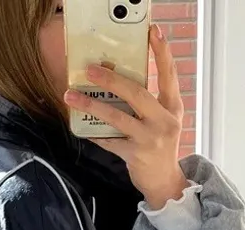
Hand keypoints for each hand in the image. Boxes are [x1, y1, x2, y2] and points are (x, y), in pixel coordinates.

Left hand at [64, 24, 187, 210]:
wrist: (165, 183)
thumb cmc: (160, 146)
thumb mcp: (164, 121)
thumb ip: (150, 102)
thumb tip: (119, 81)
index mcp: (173, 108)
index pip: (170, 75)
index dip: (162, 53)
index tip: (153, 32)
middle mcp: (164, 122)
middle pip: (136, 94)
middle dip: (112, 79)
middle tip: (90, 69)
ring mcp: (150, 140)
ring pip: (117, 117)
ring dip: (92, 105)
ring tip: (72, 96)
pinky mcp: (136, 156)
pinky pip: (109, 141)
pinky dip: (95, 133)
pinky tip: (82, 127)